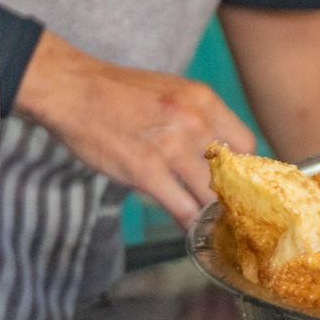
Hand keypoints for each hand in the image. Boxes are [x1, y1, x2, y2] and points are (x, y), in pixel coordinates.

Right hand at [13, 30, 254, 223]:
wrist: (74, 90)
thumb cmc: (119, 93)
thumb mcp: (171, 91)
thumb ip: (197, 118)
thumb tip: (216, 153)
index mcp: (203, 100)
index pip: (245, 144)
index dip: (241, 167)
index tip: (233, 180)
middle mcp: (195, 123)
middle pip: (233, 175)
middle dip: (230, 196)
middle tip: (226, 210)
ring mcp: (172, 149)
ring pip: (211, 197)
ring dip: (211, 215)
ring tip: (210, 224)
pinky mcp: (147, 172)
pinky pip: (184, 210)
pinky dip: (189, 224)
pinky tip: (189, 229)